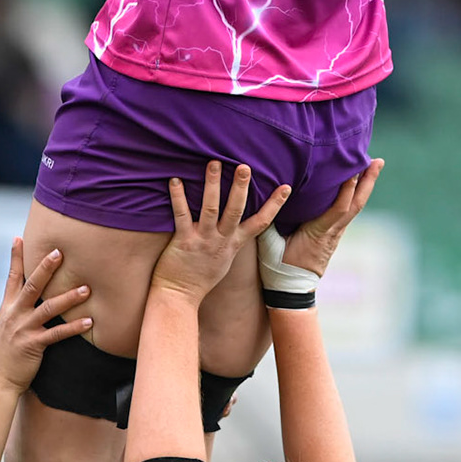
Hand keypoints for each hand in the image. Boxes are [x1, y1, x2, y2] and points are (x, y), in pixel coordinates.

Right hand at [0, 237, 93, 393]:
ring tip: (87, 288)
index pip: (12, 277)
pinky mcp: (33, 344)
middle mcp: (15, 314)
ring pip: (48, 308)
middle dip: (46, 268)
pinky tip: (89, 321)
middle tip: (60, 252)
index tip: (19, 238)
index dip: (15, 257)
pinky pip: (57, 334)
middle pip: (32, 286)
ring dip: (69, 297)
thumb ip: (17, 306)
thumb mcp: (6, 323)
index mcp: (8, 306)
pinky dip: (73, 327)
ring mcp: (24, 329)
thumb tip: (28, 291)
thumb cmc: (6, 351)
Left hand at [150, 162, 289, 305]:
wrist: (181, 297)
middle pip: (236, 210)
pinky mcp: (184, 242)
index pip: (260, 222)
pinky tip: (175, 181)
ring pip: (211, 209)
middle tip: (245, 166)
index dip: (274, 205)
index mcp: (234, 243)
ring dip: (212, 185)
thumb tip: (239, 224)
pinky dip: (178, 197)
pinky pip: (182, 216)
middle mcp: (222, 240)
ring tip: (214, 163)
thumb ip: (231, 240)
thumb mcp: (224, 259)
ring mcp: (203, 240)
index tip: (286, 187)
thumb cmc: (201, 277)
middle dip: (241, 187)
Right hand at [281, 158, 383, 277]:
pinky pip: (348, 211)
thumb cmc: (278, 266)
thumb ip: (269, 220)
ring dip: (365, 186)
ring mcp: (335, 234)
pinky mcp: (334, 234)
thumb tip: (269, 195)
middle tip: (378, 161)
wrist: (291, 290)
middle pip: (356, 205)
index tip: (354, 169)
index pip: (338, 209)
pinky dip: (355, 194)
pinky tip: (357, 182)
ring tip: (373, 165)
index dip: (347, 189)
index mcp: (318, 232)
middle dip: (368, 182)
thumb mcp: (269, 244)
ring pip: (355, 207)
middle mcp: (332, 232)